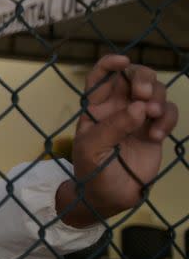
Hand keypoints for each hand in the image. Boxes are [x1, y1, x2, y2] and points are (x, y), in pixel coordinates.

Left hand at [57, 55, 178, 226]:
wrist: (109, 197)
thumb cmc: (91, 170)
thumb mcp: (92, 149)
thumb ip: (112, 127)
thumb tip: (138, 107)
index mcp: (96, 107)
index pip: (100, 77)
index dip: (109, 64)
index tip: (122, 61)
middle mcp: (118, 107)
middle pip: (133, 77)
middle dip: (142, 78)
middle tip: (143, 95)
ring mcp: (138, 117)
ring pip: (155, 91)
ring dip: (157, 98)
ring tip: (151, 117)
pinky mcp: (155, 130)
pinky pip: (168, 112)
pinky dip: (167, 119)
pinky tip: (157, 136)